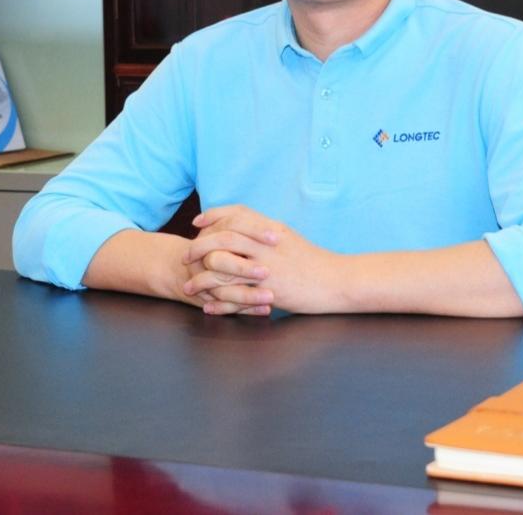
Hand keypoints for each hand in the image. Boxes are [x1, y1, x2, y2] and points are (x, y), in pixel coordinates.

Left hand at [182, 205, 343, 315]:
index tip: (198, 223)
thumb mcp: (289, 238)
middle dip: (199, 246)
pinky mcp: (269, 290)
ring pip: (224, 268)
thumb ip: (265, 232)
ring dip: (202, 279)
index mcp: (271, 229)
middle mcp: (267, 245)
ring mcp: (267, 268)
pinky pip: (236, 296)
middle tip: (186, 256)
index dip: (214, 215)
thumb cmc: (313, 261)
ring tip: (189, 287)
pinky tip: (208, 308)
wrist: (336, 281)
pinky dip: (218, 303)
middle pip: (224, 237)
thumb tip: (243, 227)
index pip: (237, 214)